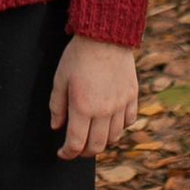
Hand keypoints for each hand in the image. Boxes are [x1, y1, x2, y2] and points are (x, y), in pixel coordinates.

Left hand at [50, 34, 139, 160]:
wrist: (105, 35)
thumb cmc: (78, 55)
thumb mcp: (60, 79)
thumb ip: (57, 106)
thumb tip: (56, 127)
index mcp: (82, 107)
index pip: (75, 143)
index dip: (67, 153)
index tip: (62, 153)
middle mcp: (104, 111)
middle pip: (96, 146)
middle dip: (83, 152)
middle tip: (76, 149)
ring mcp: (120, 104)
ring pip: (114, 137)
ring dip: (102, 142)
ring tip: (92, 136)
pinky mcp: (132, 96)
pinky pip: (129, 121)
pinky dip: (119, 127)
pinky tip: (110, 122)